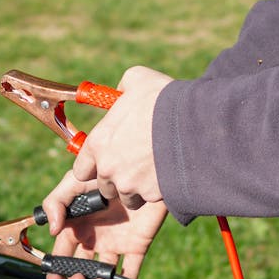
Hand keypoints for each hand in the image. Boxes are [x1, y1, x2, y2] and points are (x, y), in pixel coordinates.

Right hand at [41, 171, 168, 278]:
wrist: (140, 168)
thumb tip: (52, 230)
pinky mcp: (137, 245)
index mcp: (77, 226)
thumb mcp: (74, 182)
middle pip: (81, 268)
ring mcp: (115, 243)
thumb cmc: (105, 170)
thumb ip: (55, 203)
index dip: (57, 268)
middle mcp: (94, 238)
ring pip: (103, 274)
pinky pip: (131, 269)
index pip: (62, 253)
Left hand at [72, 66, 173, 208]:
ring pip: (127, 197)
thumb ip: (122, 90)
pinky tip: (167, 174)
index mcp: (99, 143)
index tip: (105, 161)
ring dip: (135, 188)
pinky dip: (156, 191)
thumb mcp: (137, 80)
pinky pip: (149, 199)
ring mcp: (130, 185)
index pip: (81, 170)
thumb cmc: (164, 99)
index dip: (93, 166)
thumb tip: (120, 94)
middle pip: (104, 186)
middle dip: (116, 178)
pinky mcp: (152, 195)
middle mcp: (109, 168)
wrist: (196, 123)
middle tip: (133, 164)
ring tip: (151, 171)